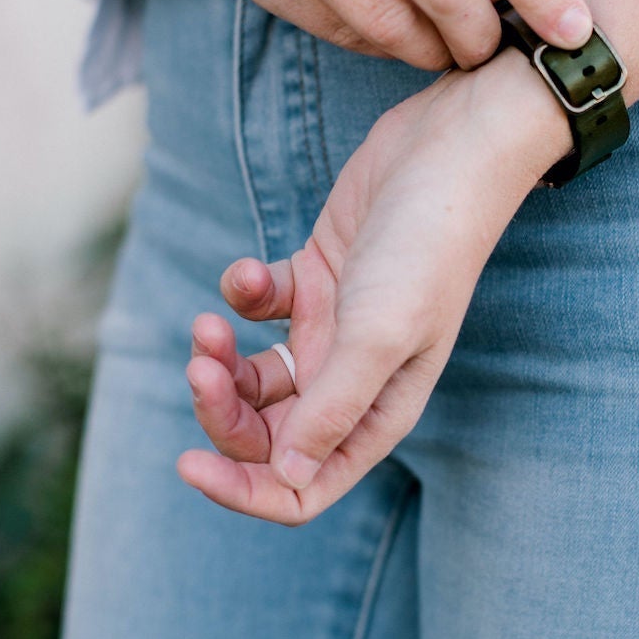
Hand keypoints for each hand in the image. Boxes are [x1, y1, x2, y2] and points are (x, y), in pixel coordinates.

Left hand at [177, 49, 570, 522]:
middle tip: (200, 365)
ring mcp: (332, 330)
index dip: (244, 489)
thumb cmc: (426, 246)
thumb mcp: (379, 335)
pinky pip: (258, 308)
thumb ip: (331, 411)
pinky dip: (241, 295)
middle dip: (222, 410)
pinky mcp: (314, 279)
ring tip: (207, 324)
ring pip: (254, 376)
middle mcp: (353, 381)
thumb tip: (287, 480)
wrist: (449, 149)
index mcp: (377, 413)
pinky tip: (251, 271)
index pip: (302, 487)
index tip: (189, 463)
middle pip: (266, 435)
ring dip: (220, 357)